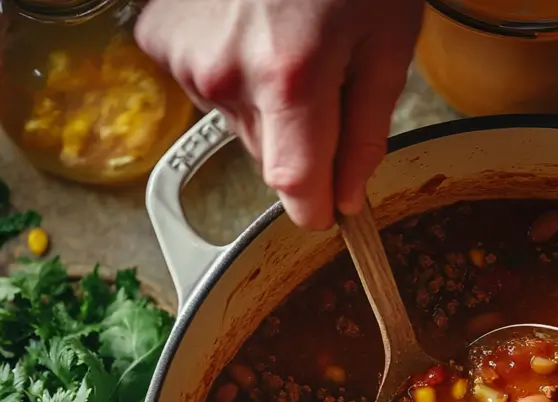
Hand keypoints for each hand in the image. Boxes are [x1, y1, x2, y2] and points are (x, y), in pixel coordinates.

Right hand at [136, 0, 423, 229]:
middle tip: (325, 84)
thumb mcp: (387, 45)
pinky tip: (251, 29)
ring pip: (241, 127)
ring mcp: (187, 57)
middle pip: (271, 162)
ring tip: (288, 43)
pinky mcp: (161, 39)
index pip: (296, 189)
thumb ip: (367, 133)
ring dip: (268, 108)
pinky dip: (233, 74)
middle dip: (303, 145)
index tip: (333, 207)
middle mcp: (228, 76)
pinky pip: (208, 90)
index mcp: (291, 80)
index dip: (319, 206)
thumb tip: (350, 196)